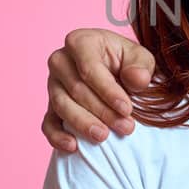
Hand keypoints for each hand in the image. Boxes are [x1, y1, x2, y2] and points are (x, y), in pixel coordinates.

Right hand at [42, 29, 156, 152]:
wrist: (117, 74)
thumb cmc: (126, 63)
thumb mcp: (140, 58)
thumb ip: (141, 66)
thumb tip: (137, 79)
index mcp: (80, 42)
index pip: (89, 67)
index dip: (107, 90)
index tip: (127, 108)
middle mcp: (60, 61)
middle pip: (76, 89)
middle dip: (102, 111)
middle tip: (126, 127)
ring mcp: (52, 84)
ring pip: (61, 106)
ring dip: (83, 124)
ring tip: (104, 137)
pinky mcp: (50, 106)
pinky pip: (48, 123)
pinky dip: (57, 137)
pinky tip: (73, 146)